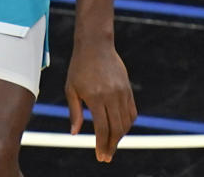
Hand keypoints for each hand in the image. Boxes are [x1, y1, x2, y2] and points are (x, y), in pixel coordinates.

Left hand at [65, 41, 136, 162]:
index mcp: (95, 97)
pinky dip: (127, 124)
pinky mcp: (128, 90)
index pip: (102, 128)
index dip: (101, 144)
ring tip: (111, 145)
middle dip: (111, 145)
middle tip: (107, 156)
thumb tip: (74, 133)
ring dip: (120, 137)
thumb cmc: (79, 68)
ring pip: (126, 122)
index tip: (100, 156)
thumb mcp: (71, 88)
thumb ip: (75, 112)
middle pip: (116, 129)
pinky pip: (132, 112)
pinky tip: (120, 130)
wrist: (95, 46)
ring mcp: (122, 93)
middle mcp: (111, 96)